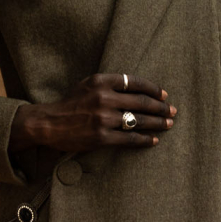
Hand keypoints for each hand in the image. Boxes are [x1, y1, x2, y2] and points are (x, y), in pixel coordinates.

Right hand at [9, 74, 176, 154]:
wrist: (48, 123)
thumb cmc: (69, 103)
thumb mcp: (87, 85)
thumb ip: (109, 84)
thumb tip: (137, 89)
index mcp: (100, 81)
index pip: (135, 82)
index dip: (153, 89)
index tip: (164, 95)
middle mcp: (103, 98)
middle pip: (141, 102)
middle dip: (161, 107)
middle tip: (172, 111)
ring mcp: (103, 118)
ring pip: (138, 121)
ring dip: (157, 123)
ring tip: (168, 124)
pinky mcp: (101, 137)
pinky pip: (130, 139)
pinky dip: (145, 140)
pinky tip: (154, 139)